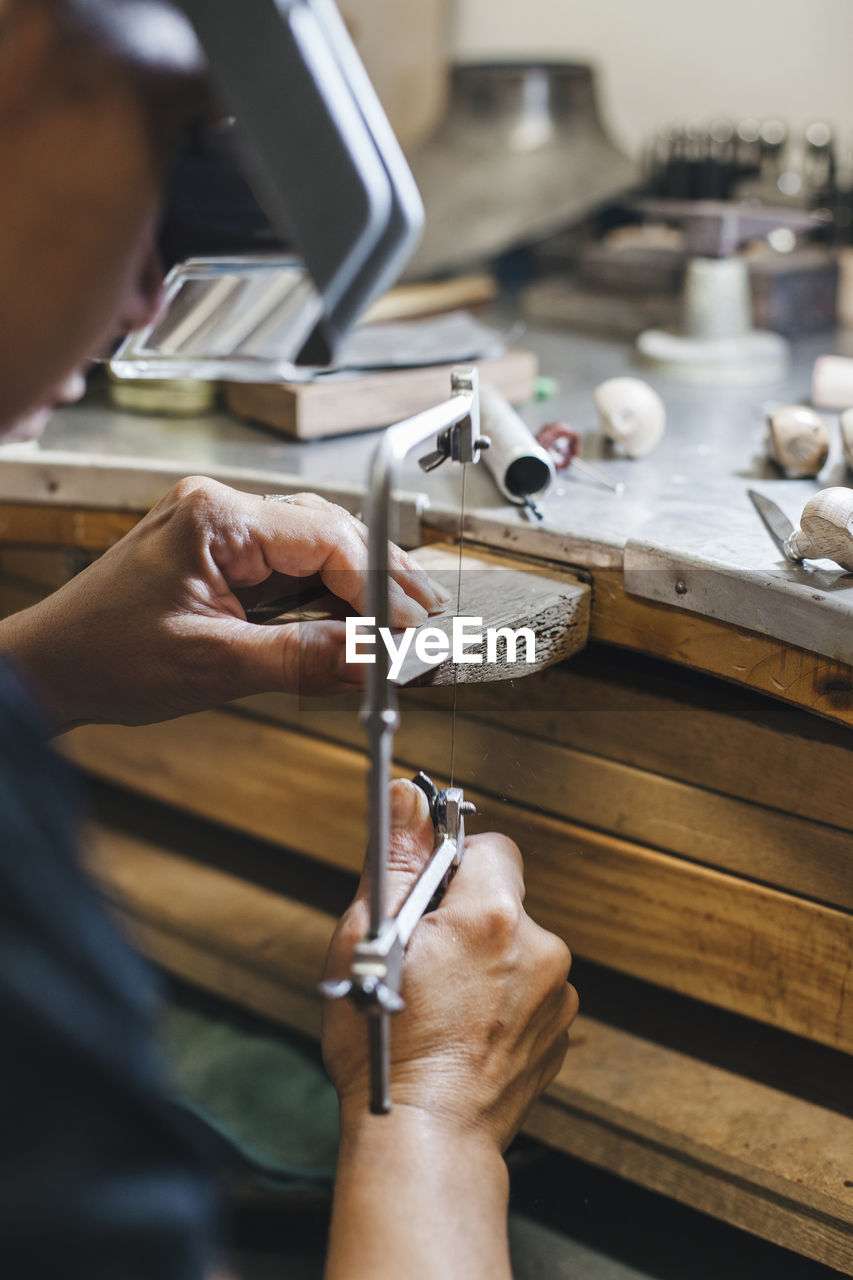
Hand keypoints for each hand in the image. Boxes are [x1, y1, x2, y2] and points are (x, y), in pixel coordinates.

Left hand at [0, 478, 448, 730]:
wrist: (50, 669)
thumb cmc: (105, 657)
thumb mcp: (215, 664)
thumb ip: (304, 658)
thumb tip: (374, 659)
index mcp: (215, 517)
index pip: (325, 536)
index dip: (377, 584)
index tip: (409, 627)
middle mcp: (219, 510)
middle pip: (327, 533)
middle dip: (378, 579)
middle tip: (421, 623)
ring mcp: (218, 530)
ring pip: (313, 548)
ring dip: (356, 588)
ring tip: (397, 625)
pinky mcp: (218, 556)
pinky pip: (287, 569)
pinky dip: (323, 597)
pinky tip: (349, 625)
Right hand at [322, 779, 576, 1151]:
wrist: (426, 1139)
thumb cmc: (386, 1047)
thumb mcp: (368, 939)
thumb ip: (395, 858)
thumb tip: (408, 797)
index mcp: (493, 917)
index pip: (490, 845)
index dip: (451, 866)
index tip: (424, 900)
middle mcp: (540, 949)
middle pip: (503, 898)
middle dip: (464, 916)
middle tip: (423, 959)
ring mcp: (556, 996)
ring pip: (516, 946)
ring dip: (485, 959)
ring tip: (442, 1003)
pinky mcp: (559, 1032)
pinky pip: (529, 989)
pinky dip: (501, 998)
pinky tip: (465, 1028)